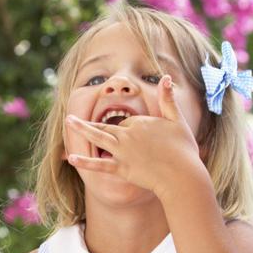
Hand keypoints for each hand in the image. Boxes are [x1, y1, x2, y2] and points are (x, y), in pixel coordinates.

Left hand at [64, 76, 201, 195]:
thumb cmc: (183, 148)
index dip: (130, 131)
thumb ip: (168, 100)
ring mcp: (123, 151)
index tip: (142, 141)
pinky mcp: (122, 168)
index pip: (127, 123)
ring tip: (68, 122)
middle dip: (88, 124)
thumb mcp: (177, 120)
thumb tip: (166, 77)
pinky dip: (86, 162)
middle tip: (70, 118)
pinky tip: (71, 158)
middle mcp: (128, 134)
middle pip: (106, 126)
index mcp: (140, 122)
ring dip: (82, 130)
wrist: (182, 174)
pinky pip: (100, 164)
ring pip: (98, 138)